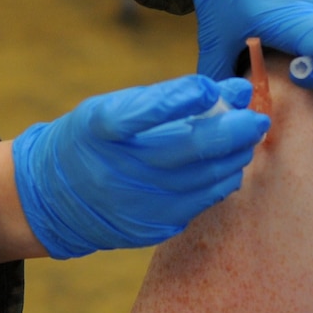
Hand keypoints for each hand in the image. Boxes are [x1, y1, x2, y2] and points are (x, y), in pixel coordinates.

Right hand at [10, 74, 266, 259]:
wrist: (54, 200)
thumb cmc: (92, 140)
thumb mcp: (112, 108)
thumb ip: (167, 98)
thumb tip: (226, 90)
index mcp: (100, 130)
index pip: (141, 113)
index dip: (178, 99)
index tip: (210, 85)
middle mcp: (116, 170)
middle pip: (184, 149)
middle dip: (231, 131)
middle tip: (258, 118)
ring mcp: (136, 203)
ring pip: (201, 179)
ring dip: (233, 156)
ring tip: (247, 137)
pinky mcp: (152, 227)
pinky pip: (198, 202)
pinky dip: (219, 181)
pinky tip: (228, 165)